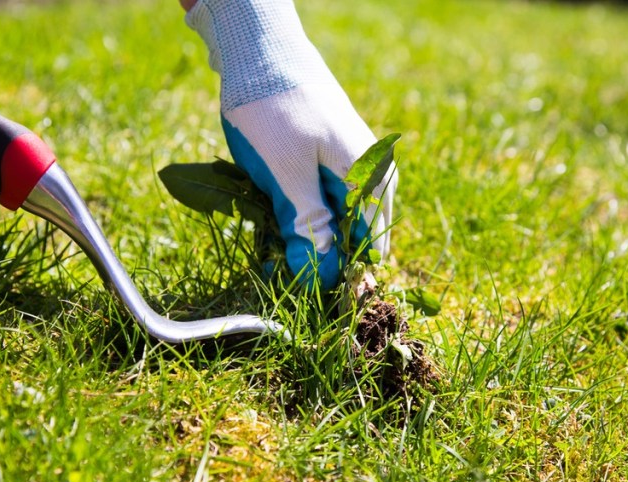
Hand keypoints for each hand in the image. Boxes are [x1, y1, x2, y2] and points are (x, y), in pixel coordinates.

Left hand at [185, 0, 396, 290]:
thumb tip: (322, 277)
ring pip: (329, 219)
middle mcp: (369, 173)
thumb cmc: (273, 108)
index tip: (303, 288)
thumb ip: (308, 226)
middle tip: (276, 261)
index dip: (337, 273)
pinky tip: (267, 210)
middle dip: (315, 254)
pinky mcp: (324, 158)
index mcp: (371, 178)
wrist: (256, 47)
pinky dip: (292, 211)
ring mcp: (347, 164)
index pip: (368, 247)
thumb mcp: (286, 175)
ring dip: (299, 233)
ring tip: (267, 236)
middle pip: (350, 236)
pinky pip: (316, 199)